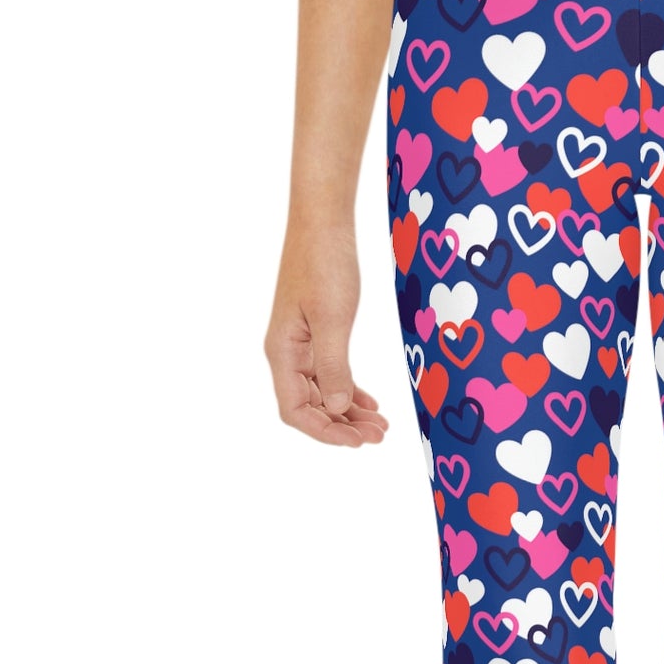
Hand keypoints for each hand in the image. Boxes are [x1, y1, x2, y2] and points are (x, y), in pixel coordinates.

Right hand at [263, 223, 388, 447]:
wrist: (324, 222)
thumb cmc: (325, 264)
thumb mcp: (333, 318)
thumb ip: (334, 366)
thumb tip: (338, 409)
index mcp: (282, 352)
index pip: (295, 410)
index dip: (325, 432)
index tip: (358, 441)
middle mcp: (286, 353)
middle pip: (310, 407)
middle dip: (343, 426)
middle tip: (380, 435)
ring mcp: (300, 344)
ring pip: (322, 393)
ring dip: (349, 412)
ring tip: (381, 425)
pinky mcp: (315, 333)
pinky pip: (329, 374)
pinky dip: (349, 391)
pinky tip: (370, 403)